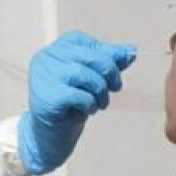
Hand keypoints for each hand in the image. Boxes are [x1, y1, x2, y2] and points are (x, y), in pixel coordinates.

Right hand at [18, 30, 136, 174]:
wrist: (51, 133)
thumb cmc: (72, 102)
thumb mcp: (93, 77)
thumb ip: (109, 61)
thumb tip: (131, 51)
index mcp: (56, 48)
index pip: (87, 42)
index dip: (107, 55)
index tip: (113, 74)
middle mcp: (46, 57)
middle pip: (90, 56)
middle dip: (110, 73)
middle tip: (116, 88)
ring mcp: (44, 76)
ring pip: (85, 75)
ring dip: (101, 92)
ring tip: (100, 103)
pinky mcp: (48, 96)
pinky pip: (81, 96)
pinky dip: (91, 104)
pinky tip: (87, 110)